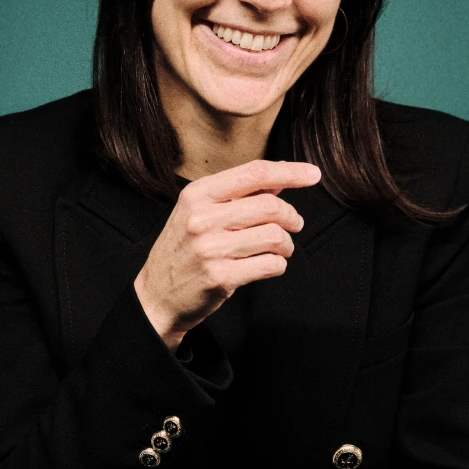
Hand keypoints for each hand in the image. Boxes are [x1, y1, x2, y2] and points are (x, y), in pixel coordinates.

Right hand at [134, 159, 320, 349]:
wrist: (156, 295)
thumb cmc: (182, 251)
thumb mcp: (198, 212)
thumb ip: (237, 194)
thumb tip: (279, 179)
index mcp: (198, 194)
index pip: (254, 173)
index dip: (290, 172)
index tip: (312, 174)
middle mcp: (202, 218)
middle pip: (270, 206)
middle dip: (291, 217)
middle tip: (294, 225)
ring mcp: (211, 248)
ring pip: (275, 236)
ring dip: (286, 244)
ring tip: (279, 248)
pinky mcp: (221, 277)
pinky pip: (270, 265)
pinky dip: (278, 265)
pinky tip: (268, 264)